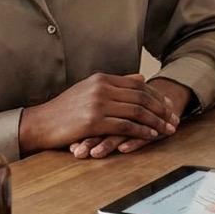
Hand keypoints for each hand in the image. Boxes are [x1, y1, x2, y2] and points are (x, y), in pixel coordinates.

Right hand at [19, 73, 179, 155]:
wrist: (40, 123)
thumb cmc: (64, 110)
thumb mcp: (90, 90)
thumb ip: (116, 84)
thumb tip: (141, 77)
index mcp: (102, 78)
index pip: (137, 84)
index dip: (155, 95)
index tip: (167, 105)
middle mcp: (102, 88)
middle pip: (141, 97)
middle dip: (160, 109)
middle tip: (173, 119)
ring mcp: (98, 103)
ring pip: (136, 111)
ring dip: (156, 121)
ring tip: (167, 129)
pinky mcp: (94, 121)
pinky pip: (125, 125)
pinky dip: (141, 130)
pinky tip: (151, 135)